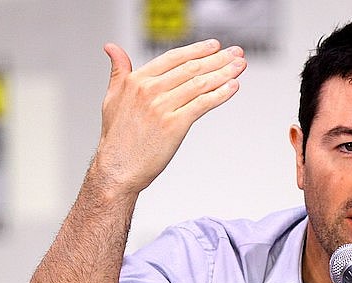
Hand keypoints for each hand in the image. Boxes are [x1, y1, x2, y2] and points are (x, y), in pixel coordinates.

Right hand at [93, 40, 246, 196]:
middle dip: (218, 59)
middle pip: (191, 68)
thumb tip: (111, 47)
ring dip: (224, 73)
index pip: (174, 58)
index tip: (215, 45)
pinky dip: (220, 94)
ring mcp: (162, 107)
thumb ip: (118, 71)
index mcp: (136, 81)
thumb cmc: (117, 137)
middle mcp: (150, 90)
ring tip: (240, 66)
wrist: (117, 168)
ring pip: (200, 84)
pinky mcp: (174, 125)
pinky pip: (203, 104)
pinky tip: (233, 87)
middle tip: (237, 53)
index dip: (197, 50)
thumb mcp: (112, 97)